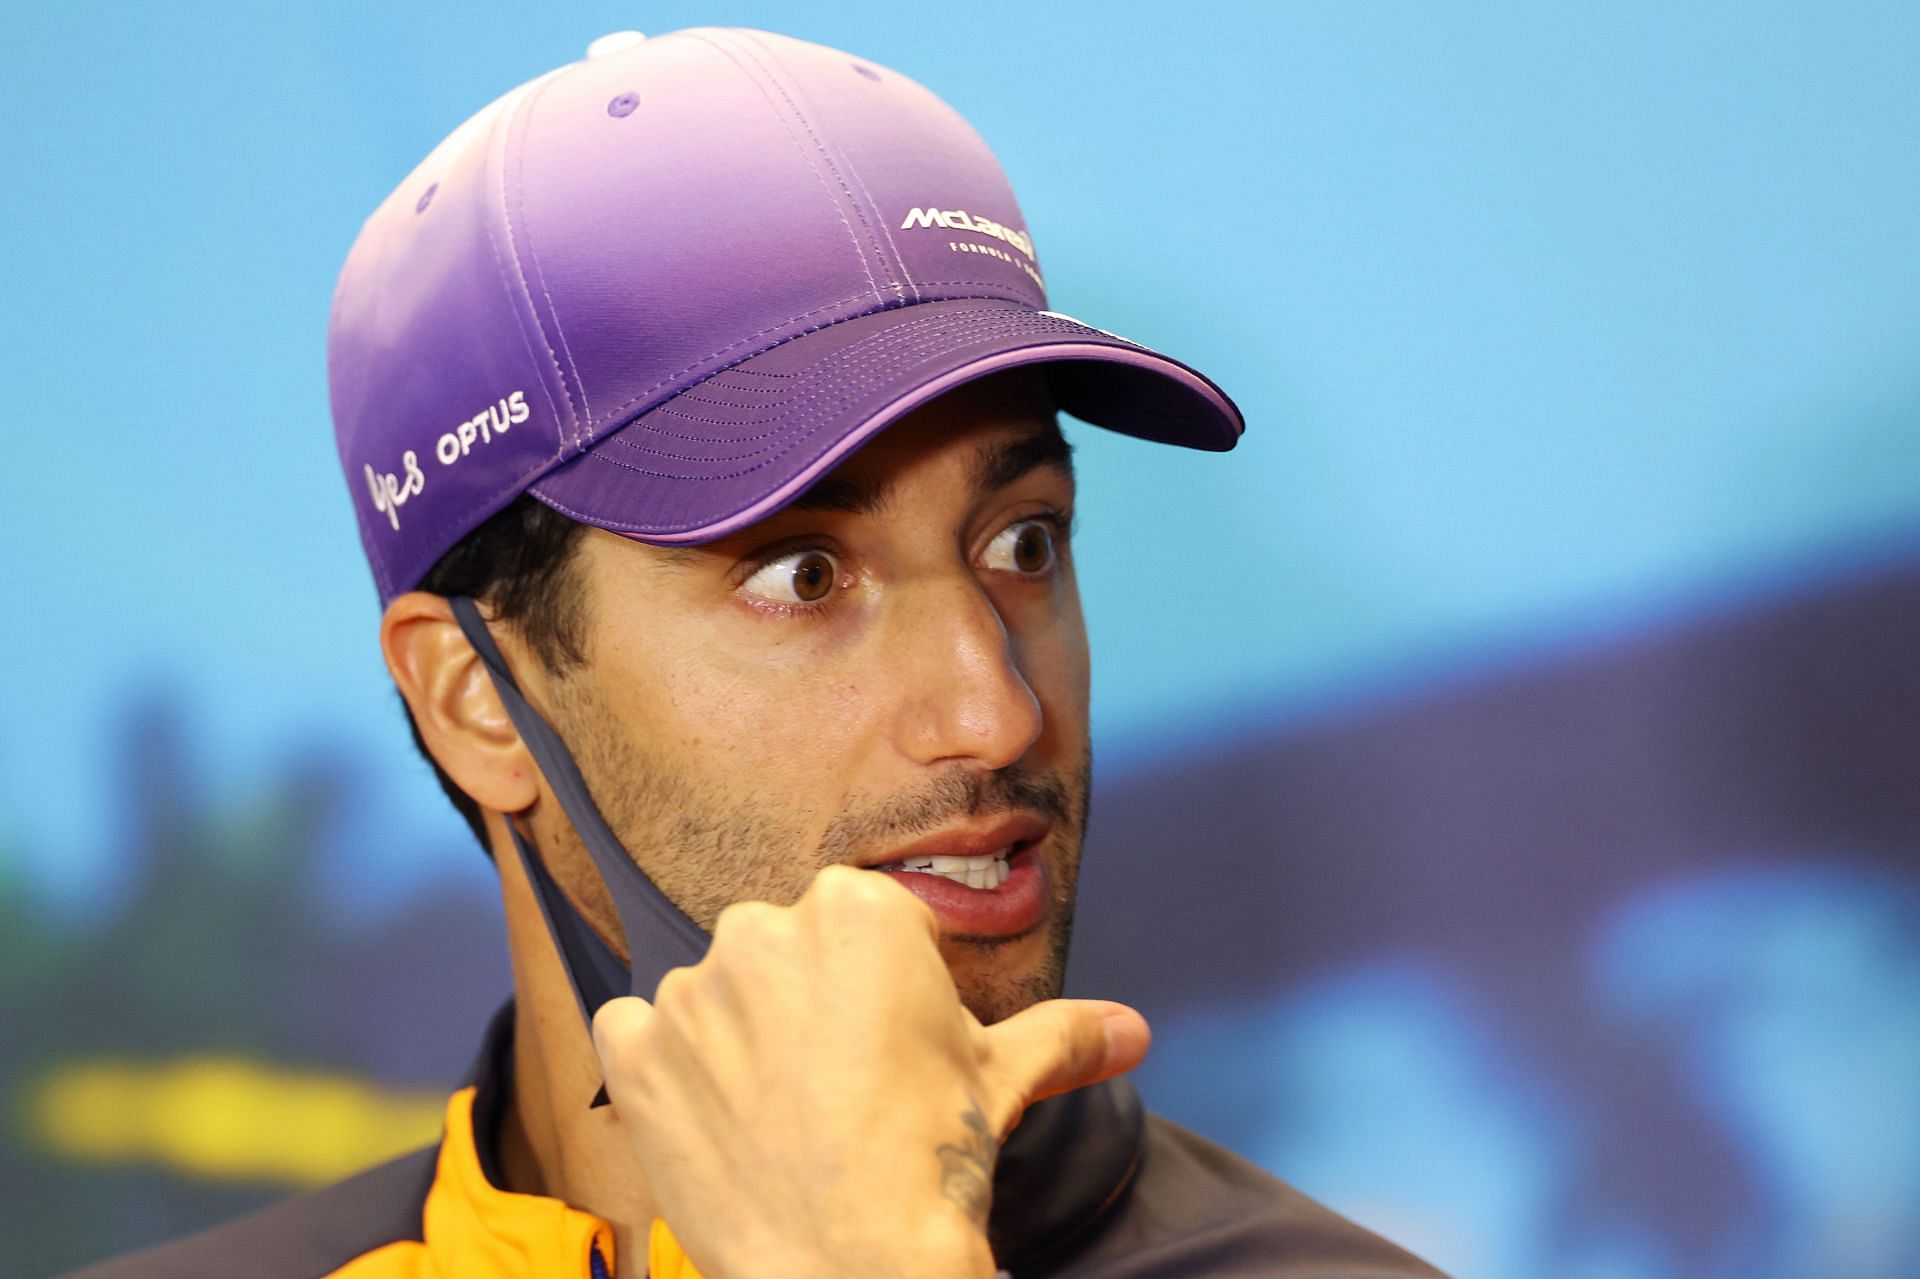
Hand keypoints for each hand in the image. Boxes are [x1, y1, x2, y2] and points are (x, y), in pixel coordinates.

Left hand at [591, 865, 1150, 1278]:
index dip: (881, 988)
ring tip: (782, 1115)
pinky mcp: (634, 1050)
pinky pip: (636, 1034)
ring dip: (737, 1038)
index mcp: (857, 910)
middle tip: (841, 1086)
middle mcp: (763, 927)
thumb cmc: (931, 1162)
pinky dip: (665, 1070)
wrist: (850, 1267)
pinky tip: (714, 1118)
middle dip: (807, 1003)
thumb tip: (1132, 1030)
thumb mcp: (1003, 1082)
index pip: (862, 922)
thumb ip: (1063, 1035)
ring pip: (714, 994)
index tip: (888, 1045)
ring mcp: (691, 989)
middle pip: (784, 949)